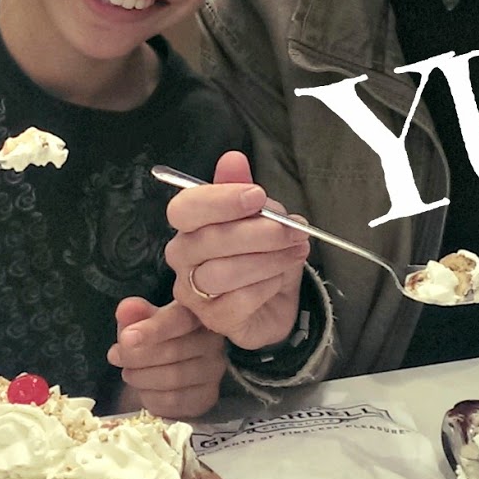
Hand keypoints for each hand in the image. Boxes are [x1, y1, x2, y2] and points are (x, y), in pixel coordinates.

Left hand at [106, 298, 225, 417]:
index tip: (126, 338)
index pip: (180, 320)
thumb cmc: (155, 340)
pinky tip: (144, 389)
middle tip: (115, 356)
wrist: (166, 370)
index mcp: (197, 314)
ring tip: (128, 372)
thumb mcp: (141, 322)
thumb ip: (133, 314)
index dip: (153, 329)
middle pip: (174, 351)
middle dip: (137, 356)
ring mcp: (214, 370)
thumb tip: (126, 309)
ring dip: (141, 377)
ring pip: (173, 377)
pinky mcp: (208, 396)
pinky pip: (174, 400)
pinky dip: (151, 396)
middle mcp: (213, 341)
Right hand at [164, 151, 308, 351]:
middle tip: (293, 229)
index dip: (219, 201)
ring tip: (296, 251)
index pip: (185, 209)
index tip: (258, 196)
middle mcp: (183, 257)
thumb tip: (233, 158)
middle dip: (257, 233)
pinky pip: (238, 301)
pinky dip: (266, 286)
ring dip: (267, 259)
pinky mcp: (213, 320)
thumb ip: (243, 188)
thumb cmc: (263, 251)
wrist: (278, 299)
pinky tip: (279, 279)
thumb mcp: (260, 216)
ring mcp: (193, 292)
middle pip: (206, 241)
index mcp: (189, 225)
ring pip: (221, 274)